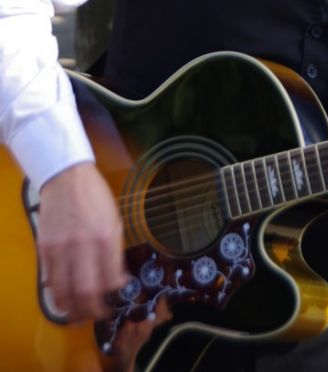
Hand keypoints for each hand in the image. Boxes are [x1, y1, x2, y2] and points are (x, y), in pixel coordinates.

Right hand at [39, 162, 126, 320]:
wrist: (66, 177)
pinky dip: (58, 294)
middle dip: (92, 310)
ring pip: (64, 292)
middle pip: (86, 292)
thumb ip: (115, 252)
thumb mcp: (114, 220)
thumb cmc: (95, 197)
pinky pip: (50, 280)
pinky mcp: (44, 248)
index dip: (113, 295)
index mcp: (106, 237)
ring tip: (79, 314)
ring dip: (72, 309)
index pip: (110, 279)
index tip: (114, 299)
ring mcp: (61, 248)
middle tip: (97, 315)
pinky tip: (65, 297)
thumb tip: (117, 280)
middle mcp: (83, 245)